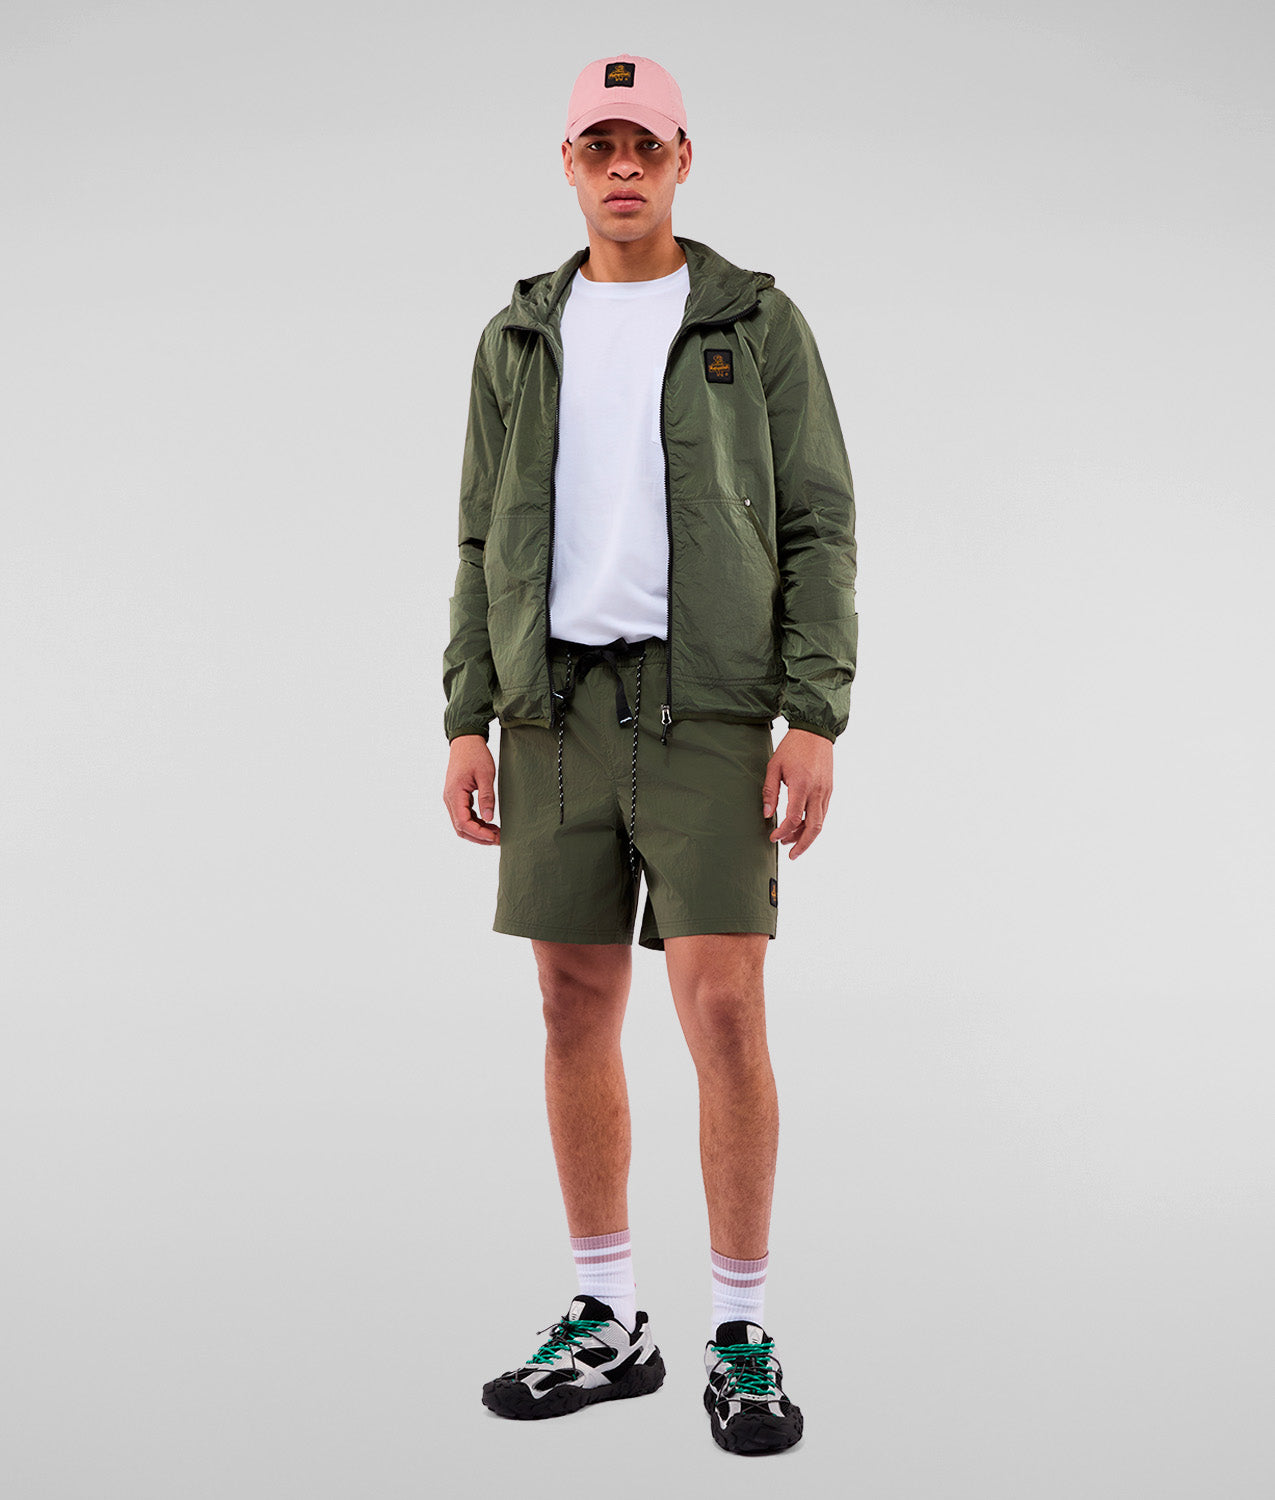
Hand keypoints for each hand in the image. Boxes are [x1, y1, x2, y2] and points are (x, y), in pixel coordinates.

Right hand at [444, 734, 499, 845]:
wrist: (466, 740)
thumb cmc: (476, 754)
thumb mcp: (486, 775)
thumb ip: (487, 797)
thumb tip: (489, 819)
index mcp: (455, 793)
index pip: (463, 822)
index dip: (479, 833)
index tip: (495, 837)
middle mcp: (449, 799)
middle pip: (460, 828)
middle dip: (478, 837)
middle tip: (498, 839)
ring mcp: (452, 798)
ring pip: (461, 824)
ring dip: (477, 831)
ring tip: (496, 833)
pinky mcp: (456, 796)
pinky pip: (463, 815)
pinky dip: (475, 823)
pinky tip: (489, 823)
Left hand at [761, 728, 832, 859]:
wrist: (815, 732)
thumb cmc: (792, 747)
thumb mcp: (774, 766)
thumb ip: (770, 791)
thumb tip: (767, 814)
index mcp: (802, 785)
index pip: (793, 818)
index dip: (783, 832)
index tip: (773, 837)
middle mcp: (817, 791)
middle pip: (813, 827)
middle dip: (802, 845)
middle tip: (791, 855)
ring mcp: (826, 791)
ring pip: (820, 822)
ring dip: (807, 836)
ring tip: (792, 842)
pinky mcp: (829, 789)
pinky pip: (823, 813)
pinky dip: (813, 824)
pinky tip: (802, 827)